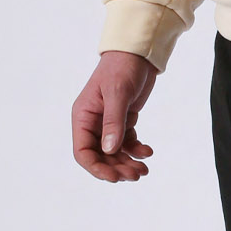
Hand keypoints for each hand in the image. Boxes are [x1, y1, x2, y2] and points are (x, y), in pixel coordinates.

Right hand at [72, 51, 157, 181]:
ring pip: (114, 153)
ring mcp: (108, 123)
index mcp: (83, 116)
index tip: (114, 177)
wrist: (138, 53)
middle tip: (136, 174)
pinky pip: (127, 143)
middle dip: (116, 168)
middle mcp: (93, 123)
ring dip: (128, 163)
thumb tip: (109, 151)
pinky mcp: (123, 120)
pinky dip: (136, 150)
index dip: (96, 168)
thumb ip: (113, 122)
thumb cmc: (122, 67)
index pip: (82, 151)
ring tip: (144, 169)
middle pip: (100, 156)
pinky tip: (147, 152)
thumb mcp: (117, 94)